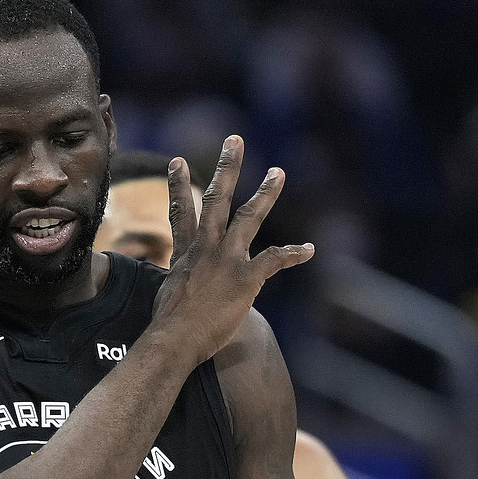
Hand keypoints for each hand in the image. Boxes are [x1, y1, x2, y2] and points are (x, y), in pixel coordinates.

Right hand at [151, 135, 313, 362]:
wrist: (174, 338)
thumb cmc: (169, 324)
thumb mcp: (168, 293)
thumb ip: (176, 281)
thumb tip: (176, 289)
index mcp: (186, 251)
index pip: (181, 211)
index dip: (179, 185)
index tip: (178, 161)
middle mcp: (206, 247)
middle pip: (217, 198)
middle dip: (227, 167)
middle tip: (235, 140)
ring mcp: (227, 259)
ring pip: (249, 216)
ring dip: (266, 193)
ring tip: (278, 172)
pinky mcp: (246, 278)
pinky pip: (275, 260)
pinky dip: (294, 255)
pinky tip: (309, 249)